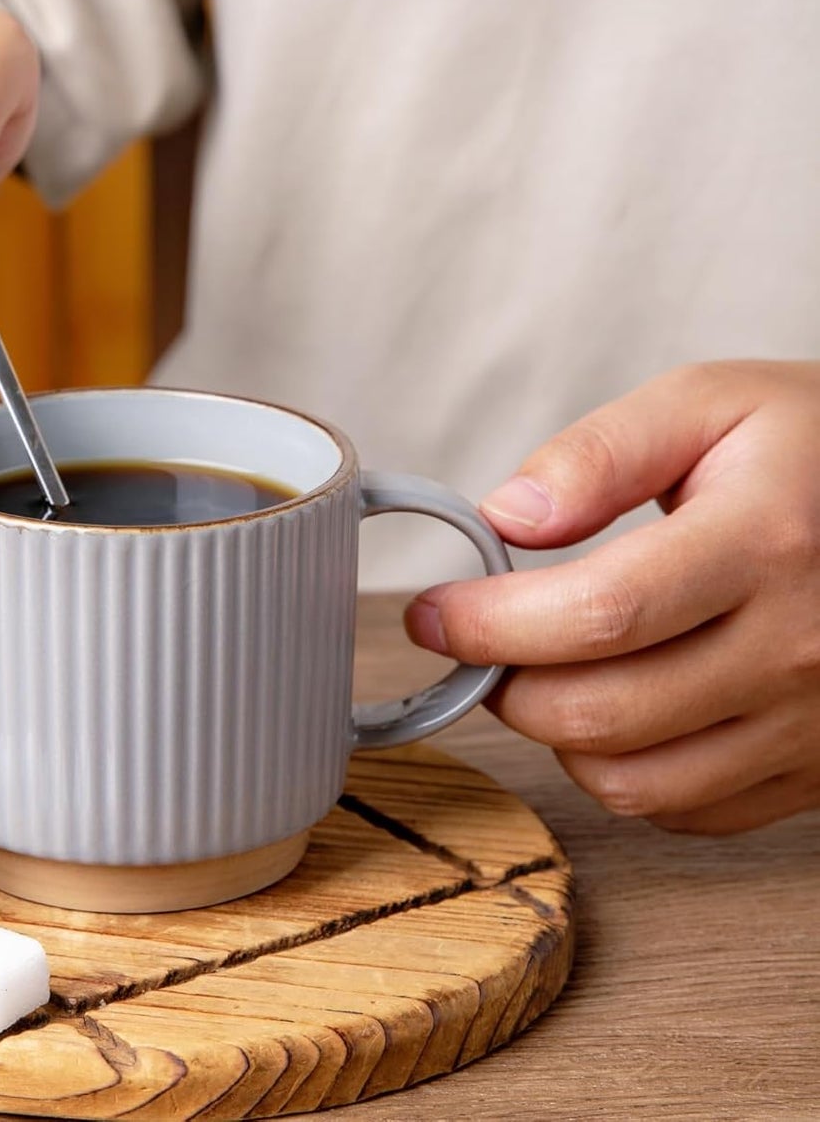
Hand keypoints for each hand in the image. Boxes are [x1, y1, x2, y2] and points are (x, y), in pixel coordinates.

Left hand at [405, 360, 819, 833]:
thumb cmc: (808, 448)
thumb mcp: (708, 403)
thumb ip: (598, 454)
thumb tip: (507, 517)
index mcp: (764, 544)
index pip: (597, 615)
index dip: (489, 623)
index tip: (432, 612)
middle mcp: (797, 648)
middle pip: (599, 712)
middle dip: (502, 681)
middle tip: (475, 639)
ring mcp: (811, 723)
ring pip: (631, 782)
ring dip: (554, 734)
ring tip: (541, 669)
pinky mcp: (816, 769)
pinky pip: (684, 810)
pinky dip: (622, 773)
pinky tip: (615, 706)